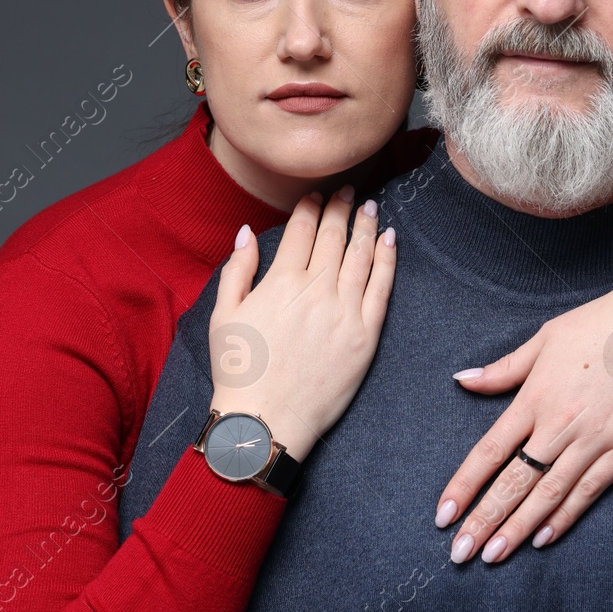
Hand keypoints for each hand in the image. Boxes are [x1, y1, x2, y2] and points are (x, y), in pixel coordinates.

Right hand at [208, 184, 395, 461]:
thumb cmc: (239, 372)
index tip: (317, 193)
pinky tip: (389, 239)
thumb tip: (249, 232)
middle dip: (340, 207)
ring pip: (360, 255)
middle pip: (334, 235)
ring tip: (368, 206)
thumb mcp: (223, 315)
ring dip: (365, 225)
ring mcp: (344, 311)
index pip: (302, 229)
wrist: (265, 422)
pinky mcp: (366, 335)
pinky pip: (382, 287)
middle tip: (347, 189)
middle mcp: (316, 290)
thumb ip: (238, 269)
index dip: (311, 206)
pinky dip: (387, 258)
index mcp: (281, 281)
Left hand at [435, 246, 612, 562]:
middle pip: (514, 482)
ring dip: (517, 529)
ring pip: (548, 494)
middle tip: (459, 554)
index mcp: (536, 395)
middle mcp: (561, 423)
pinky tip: (543, 539)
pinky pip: (590, 491)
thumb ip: (503, 369)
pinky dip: (565, 517)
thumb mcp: (545, 338)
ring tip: (493, 556)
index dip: (464, 486)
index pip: (490, 451)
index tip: (442, 515)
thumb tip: (462, 380)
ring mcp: (596, 439)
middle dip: (484, 520)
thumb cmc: (602, 324)